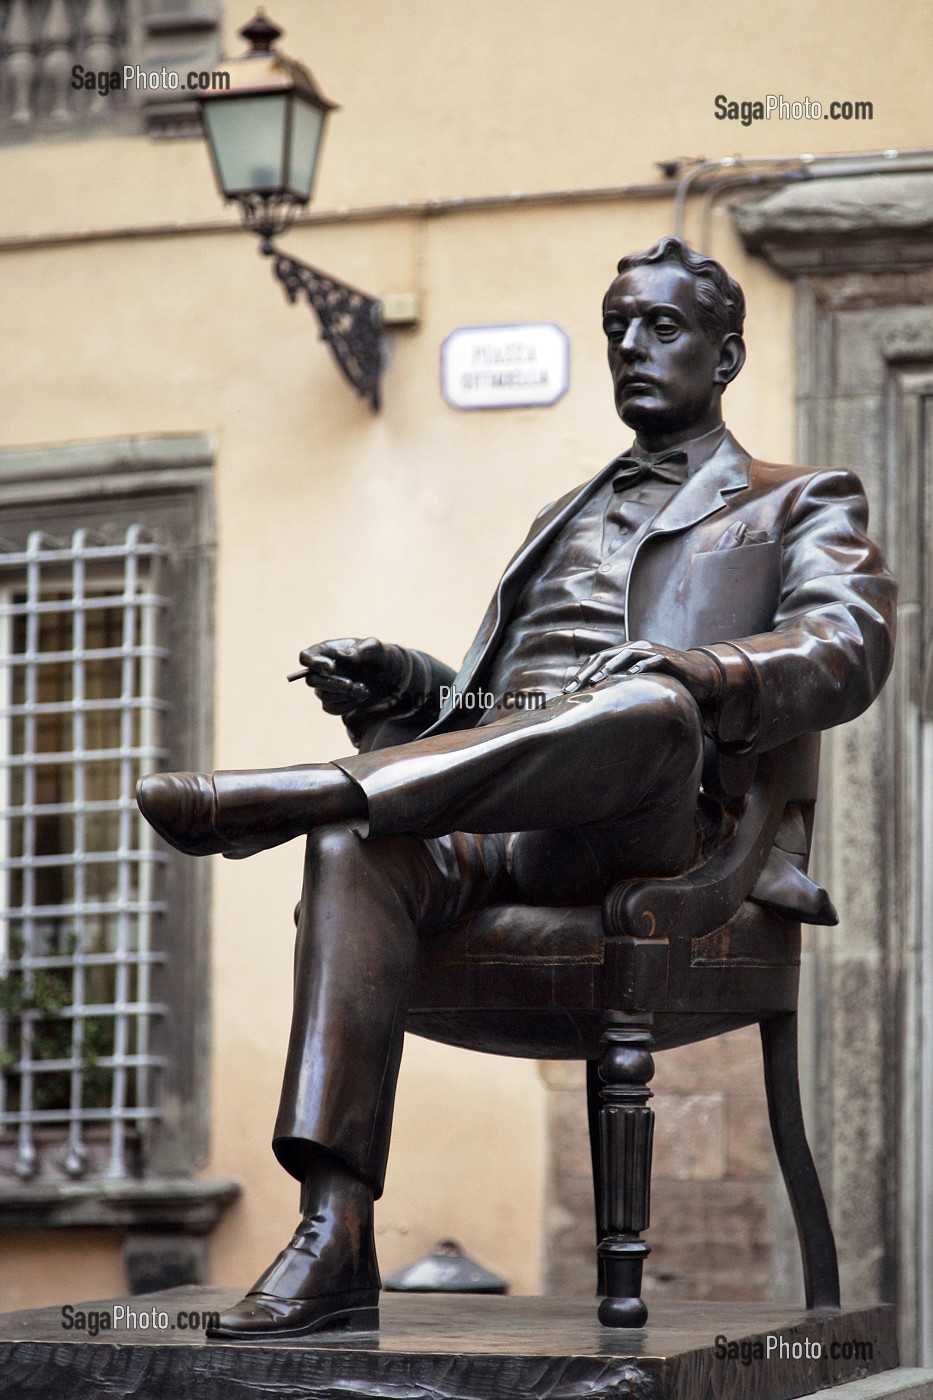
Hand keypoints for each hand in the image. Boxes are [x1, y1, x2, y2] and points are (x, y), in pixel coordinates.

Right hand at [297, 637, 406, 715]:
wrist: (388, 675)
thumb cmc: (377, 655)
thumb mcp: (374, 648)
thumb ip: (360, 649)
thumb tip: (341, 655)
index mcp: (325, 651)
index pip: (306, 657)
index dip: (312, 663)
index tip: (330, 668)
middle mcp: (321, 671)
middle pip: (311, 681)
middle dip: (331, 684)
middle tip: (350, 685)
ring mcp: (326, 687)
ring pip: (323, 696)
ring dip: (343, 695)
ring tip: (363, 689)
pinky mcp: (334, 702)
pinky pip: (332, 709)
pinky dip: (348, 705)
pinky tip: (361, 696)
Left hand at [563, 640, 720, 705]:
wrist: (698, 674)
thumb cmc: (665, 680)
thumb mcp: (638, 684)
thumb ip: (619, 687)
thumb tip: (595, 703)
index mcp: (624, 653)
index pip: (596, 661)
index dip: (581, 674)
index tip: (567, 691)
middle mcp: (635, 648)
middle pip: (605, 656)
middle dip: (588, 672)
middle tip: (575, 688)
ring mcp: (650, 651)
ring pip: (625, 654)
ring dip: (610, 666)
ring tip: (596, 680)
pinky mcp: (667, 658)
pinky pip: (652, 660)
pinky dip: (641, 666)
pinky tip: (631, 675)